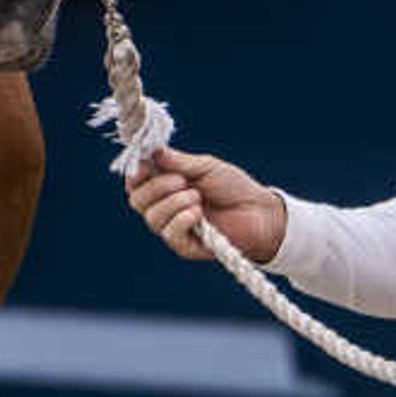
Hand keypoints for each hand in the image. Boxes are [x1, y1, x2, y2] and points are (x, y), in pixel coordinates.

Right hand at [124, 146, 286, 264]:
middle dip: (156, 187)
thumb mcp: (205, 167)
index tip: (147, 163)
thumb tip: (151, 150)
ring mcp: (173, 228)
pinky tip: (199, 214)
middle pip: (138, 200)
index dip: (136, 173)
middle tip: (182, 180)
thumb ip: (177, 161)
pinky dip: (182, 219)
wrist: (259, 212)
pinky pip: (170, 234)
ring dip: (174, 202)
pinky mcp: (185, 246)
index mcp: (165, 186)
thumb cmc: (233, 187)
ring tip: (198, 196)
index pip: (136, 182)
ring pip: (152, 217)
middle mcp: (164, 208)